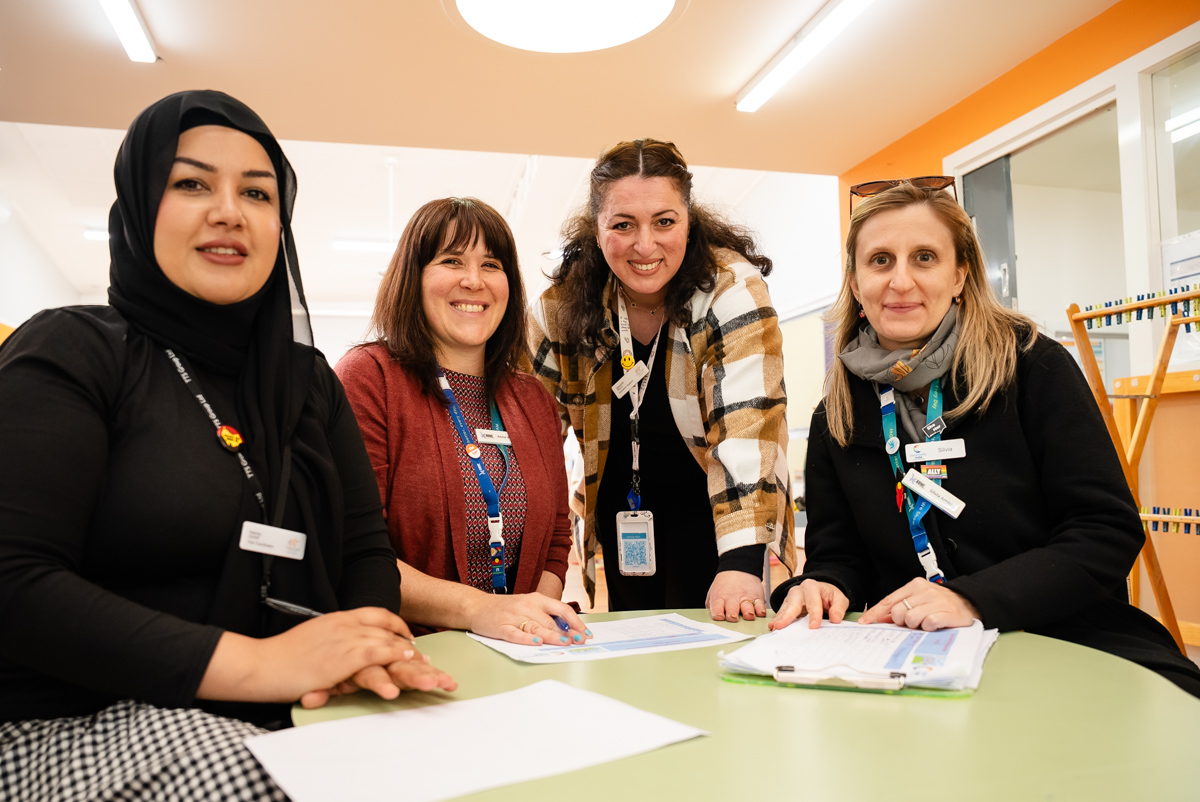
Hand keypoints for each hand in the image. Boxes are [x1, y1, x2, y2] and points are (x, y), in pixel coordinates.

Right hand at [201, 607, 445, 704]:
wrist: (261, 663)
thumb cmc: (282, 659)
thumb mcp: (314, 645)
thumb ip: (334, 648)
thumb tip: (347, 663)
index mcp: (338, 617)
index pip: (378, 615)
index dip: (397, 628)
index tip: (409, 641)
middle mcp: (345, 623)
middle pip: (388, 629)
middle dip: (410, 645)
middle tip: (427, 660)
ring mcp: (345, 637)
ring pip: (388, 642)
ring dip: (411, 657)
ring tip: (428, 668)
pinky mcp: (343, 656)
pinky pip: (377, 654)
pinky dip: (395, 658)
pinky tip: (409, 664)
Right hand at [463, 592, 589, 645]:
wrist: (476, 606)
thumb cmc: (506, 608)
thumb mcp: (528, 606)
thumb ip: (546, 616)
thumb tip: (568, 631)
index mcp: (536, 599)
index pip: (561, 609)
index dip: (575, 622)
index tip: (586, 633)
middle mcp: (526, 606)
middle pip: (550, 621)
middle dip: (567, 633)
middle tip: (579, 642)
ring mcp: (513, 616)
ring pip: (536, 627)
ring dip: (552, 636)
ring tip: (564, 643)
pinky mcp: (500, 627)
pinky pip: (515, 634)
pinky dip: (527, 638)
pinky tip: (536, 642)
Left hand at [706, 570, 766, 621]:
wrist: (737, 569)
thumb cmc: (723, 586)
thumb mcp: (713, 594)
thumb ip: (712, 608)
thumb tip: (712, 622)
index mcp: (719, 599)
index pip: (717, 608)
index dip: (717, 613)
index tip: (719, 617)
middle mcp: (732, 599)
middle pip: (732, 609)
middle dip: (732, 614)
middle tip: (733, 618)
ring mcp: (745, 598)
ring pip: (747, 607)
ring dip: (748, 612)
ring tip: (748, 615)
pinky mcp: (757, 597)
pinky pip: (760, 604)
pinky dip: (761, 609)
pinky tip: (760, 612)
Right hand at [767, 579, 848, 630]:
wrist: (821, 591)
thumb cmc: (828, 595)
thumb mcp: (838, 598)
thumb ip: (839, 607)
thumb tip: (835, 619)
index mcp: (811, 587)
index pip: (813, 602)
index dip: (814, 615)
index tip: (813, 627)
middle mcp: (798, 591)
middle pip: (792, 604)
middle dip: (787, 615)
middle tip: (781, 625)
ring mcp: (790, 598)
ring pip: (784, 609)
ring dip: (780, 620)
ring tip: (775, 629)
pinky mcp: (787, 606)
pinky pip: (781, 614)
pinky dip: (778, 620)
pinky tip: (773, 627)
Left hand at [859, 578, 979, 630]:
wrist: (970, 603)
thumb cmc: (940, 603)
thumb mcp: (919, 599)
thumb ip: (900, 606)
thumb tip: (879, 618)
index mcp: (915, 586)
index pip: (889, 600)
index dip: (875, 612)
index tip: (864, 622)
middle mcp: (925, 591)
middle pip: (898, 612)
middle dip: (901, 622)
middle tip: (911, 623)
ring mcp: (937, 601)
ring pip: (911, 619)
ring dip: (915, 626)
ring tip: (924, 623)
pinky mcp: (947, 613)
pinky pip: (928, 624)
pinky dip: (928, 627)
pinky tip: (933, 625)